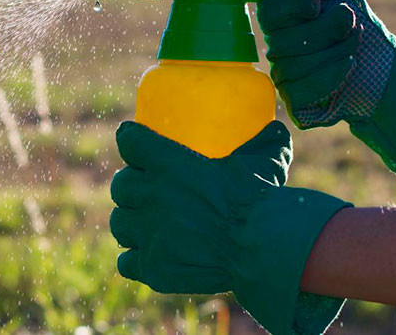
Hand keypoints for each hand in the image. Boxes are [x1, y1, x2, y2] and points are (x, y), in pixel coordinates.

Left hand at [110, 120, 350, 334]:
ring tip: (143, 224)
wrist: (261, 247)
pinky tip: (147, 256)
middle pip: (120, 185)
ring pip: (120, 223)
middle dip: (130, 186)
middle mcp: (150, 195)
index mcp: (167, 163)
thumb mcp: (265, 159)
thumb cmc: (261, 198)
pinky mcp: (152, 267)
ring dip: (130, 221)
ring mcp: (148, 233)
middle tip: (145, 191)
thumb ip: (264, 141)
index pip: (130, 142)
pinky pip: (126, 261)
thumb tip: (276, 130)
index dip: (131, 141)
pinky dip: (135, 259)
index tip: (133, 142)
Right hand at [257, 0, 395, 178]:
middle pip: (282, 42)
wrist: (381, 65)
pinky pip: (298, 92)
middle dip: (325, 31)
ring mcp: (283, 76)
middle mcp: (276, 48)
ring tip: (354, 44)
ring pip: (292, 67)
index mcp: (282, 19)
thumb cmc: (357, 24)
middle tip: (350, 25)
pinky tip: (348, 66)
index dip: (291, 6)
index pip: (267, 12)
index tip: (316, 3)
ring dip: (333, 52)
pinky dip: (327, 77)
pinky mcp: (294, 101)